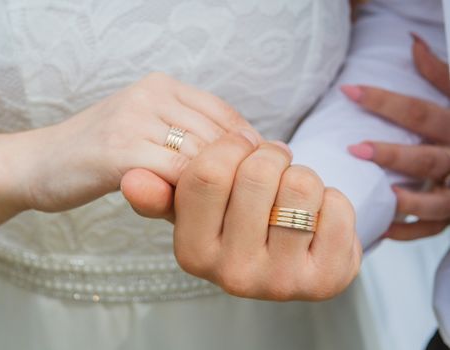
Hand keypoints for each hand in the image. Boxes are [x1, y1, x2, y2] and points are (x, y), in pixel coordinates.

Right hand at [0, 72, 255, 211]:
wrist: (38, 164)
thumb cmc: (98, 157)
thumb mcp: (146, 137)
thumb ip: (188, 143)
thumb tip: (247, 168)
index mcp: (162, 86)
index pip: (225, 115)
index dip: (247, 150)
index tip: (253, 179)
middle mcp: (152, 94)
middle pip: (220, 137)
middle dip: (234, 174)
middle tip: (237, 205)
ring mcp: (135, 119)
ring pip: (204, 157)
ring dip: (214, 189)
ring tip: (212, 211)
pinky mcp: (120, 150)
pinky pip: (179, 174)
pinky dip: (191, 197)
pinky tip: (186, 212)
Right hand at [173, 131, 360, 300]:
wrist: (292, 256)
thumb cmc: (240, 222)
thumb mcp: (197, 208)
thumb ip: (163, 192)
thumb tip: (130, 178)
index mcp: (192, 253)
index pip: (207, 173)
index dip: (231, 147)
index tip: (240, 150)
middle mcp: (232, 275)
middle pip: (258, 173)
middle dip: (270, 155)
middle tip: (272, 167)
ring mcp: (282, 282)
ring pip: (301, 185)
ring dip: (301, 176)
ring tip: (291, 193)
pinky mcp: (327, 279)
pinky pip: (338, 205)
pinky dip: (331, 198)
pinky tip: (316, 217)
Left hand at [344, 33, 449, 239]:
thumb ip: (440, 74)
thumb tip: (413, 44)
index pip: (419, 113)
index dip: (384, 101)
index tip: (347, 90)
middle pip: (424, 161)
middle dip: (391, 156)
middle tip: (355, 148)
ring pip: (433, 203)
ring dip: (404, 202)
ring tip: (379, 195)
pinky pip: (430, 230)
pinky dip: (407, 232)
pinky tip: (381, 229)